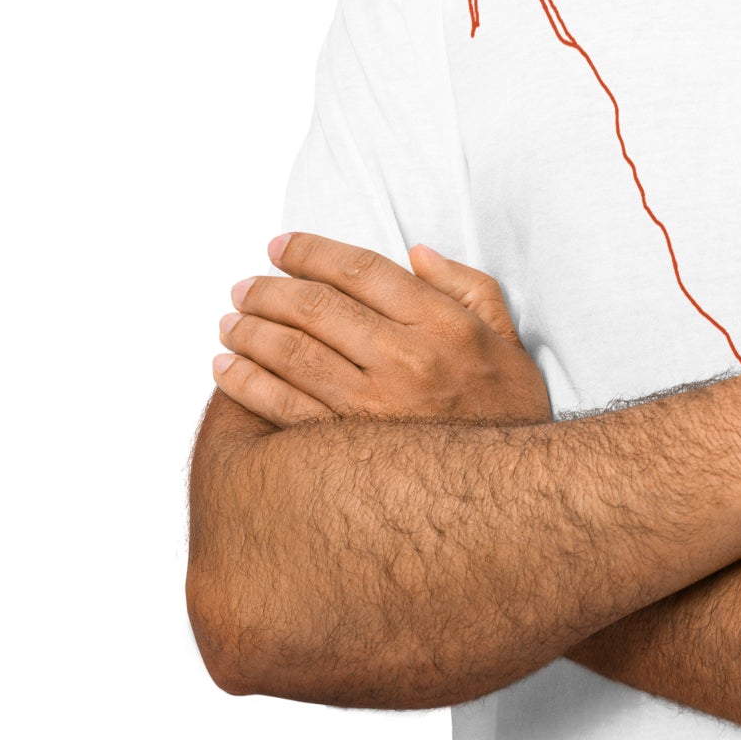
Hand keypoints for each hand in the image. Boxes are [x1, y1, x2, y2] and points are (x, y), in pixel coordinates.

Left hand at [212, 232, 553, 429]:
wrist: (514, 494)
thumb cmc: (508, 411)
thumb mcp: (506, 337)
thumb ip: (465, 286)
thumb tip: (416, 253)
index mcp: (440, 323)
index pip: (361, 270)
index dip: (312, 251)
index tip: (280, 246)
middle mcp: (404, 358)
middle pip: (317, 307)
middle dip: (270, 290)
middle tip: (244, 285)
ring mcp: (372, 405)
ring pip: (291, 353)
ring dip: (250, 331)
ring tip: (229, 321)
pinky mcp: (346, 448)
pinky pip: (281, 407)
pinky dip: (245, 383)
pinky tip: (226, 369)